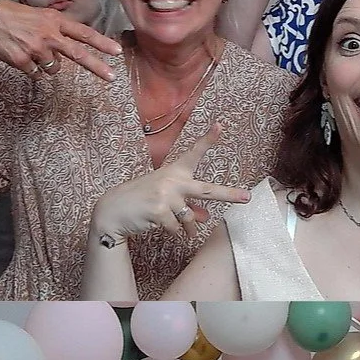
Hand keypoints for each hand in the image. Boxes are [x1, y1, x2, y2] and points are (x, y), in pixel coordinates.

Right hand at [0, 0, 121, 80]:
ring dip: (48, 65)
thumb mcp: (37, 14)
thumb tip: (69, 45)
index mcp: (54, 21)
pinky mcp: (23, 62)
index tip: (117, 51)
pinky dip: (31, 69)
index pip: (83, 32)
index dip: (101, 42)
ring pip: (54, 68)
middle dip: (97, 67)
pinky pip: (36, 74)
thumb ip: (55, 28)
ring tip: (32, 52)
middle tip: (111, 77)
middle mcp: (48, 35)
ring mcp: (36, 49)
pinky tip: (20, 57)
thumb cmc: (10, 14)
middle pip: (78, 54)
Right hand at [88, 123, 251, 243]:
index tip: (220, 125)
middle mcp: (173, 181)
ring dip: (188, 228)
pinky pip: (177, 228)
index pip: (194, 153)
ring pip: (190, 218)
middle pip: (207, 190)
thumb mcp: (166, 199)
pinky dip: (175, 233)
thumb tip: (205, 218)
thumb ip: (188, 206)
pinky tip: (163, 228)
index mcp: (175, 172)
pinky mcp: (159, 210)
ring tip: (185, 232)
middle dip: (228, 195)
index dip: (208, 139)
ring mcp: (166, 195)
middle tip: (247, 198)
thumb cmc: (142, 201)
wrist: (112, 211)